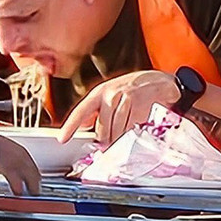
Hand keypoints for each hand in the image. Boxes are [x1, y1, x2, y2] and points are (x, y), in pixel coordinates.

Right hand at [0, 120, 40, 195]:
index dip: (23, 162)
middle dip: (31, 170)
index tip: (28, 172)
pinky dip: (17, 181)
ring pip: (18, 161)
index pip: (13, 148)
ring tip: (33, 190)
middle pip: (20, 154)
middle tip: (36, 183)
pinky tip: (19, 190)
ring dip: (28, 177)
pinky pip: (8, 170)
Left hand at [59, 69, 179, 145]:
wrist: (157, 81)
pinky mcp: (141, 107)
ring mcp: (126, 100)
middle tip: (113, 139)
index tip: (62, 139)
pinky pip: (132, 131)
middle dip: (107, 139)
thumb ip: (96, 111)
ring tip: (126, 131)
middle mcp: (111, 95)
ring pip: (117, 133)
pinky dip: (134, 133)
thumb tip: (84, 126)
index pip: (81, 111)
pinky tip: (137, 125)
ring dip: (121, 139)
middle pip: (102, 130)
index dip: (70, 126)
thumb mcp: (110, 95)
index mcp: (100, 92)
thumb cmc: (132, 89)